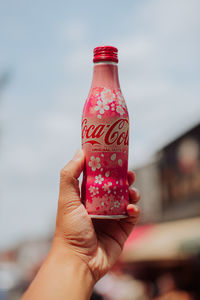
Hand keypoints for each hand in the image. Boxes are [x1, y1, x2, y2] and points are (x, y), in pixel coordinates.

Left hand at [53, 149, 139, 282]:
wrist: (79, 262)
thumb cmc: (70, 230)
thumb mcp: (67, 199)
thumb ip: (70, 175)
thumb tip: (80, 151)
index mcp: (86, 198)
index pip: (99, 178)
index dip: (107, 167)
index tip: (115, 157)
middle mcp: (100, 206)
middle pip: (116, 187)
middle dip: (124, 179)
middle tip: (129, 173)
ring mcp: (112, 218)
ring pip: (127, 199)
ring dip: (132, 192)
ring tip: (132, 191)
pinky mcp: (122, 230)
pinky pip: (133, 216)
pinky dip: (135, 210)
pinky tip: (131, 208)